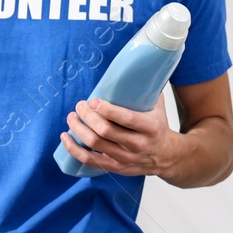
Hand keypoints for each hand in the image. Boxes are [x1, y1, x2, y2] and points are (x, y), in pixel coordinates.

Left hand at [60, 95, 187, 177]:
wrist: (166, 156)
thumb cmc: (158, 126)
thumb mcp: (159, 107)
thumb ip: (147, 89)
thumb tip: (135, 64)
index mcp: (150, 127)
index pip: (125, 119)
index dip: (106, 109)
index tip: (93, 100)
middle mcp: (138, 144)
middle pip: (105, 131)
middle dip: (87, 116)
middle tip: (79, 106)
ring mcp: (126, 158)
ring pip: (95, 144)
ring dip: (78, 129)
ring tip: (72, 117)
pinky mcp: (115, 167)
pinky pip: (89, 161)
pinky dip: (74, 149)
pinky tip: (66, 137)